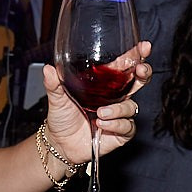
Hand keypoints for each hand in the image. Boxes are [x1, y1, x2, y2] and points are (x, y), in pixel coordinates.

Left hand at [41, 42, 152, 158]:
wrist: (60, 144)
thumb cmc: (62, 117)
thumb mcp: (57, 98)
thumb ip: (53, 83)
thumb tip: (48, 68)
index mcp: (104, 84)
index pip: (124, 66)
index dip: (136, 56)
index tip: (143, 47)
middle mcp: (115, 98)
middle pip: (138, 82)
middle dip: (144, 73)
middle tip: (141, 70)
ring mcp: (119, 115)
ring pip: (131, 106)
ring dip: (118, 108)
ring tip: (101, 113)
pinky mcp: (120, 132)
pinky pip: (127, 126)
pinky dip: (116, 124)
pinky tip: (102, 124)